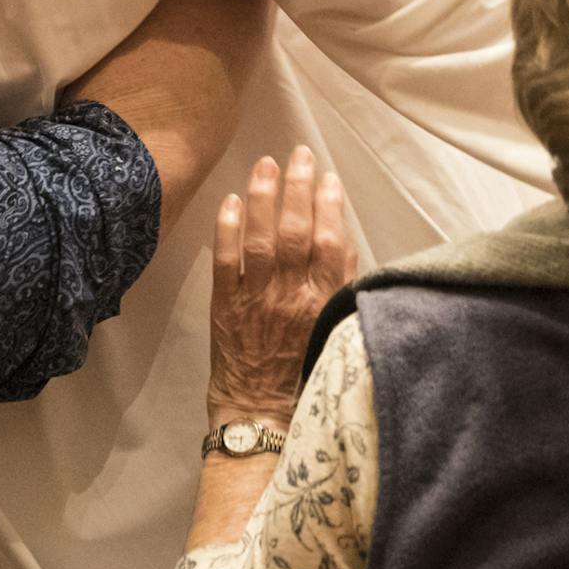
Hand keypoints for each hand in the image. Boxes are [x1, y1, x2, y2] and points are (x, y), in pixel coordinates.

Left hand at [207, 147, 354, 422]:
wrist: (261, 413)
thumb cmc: (304, 372)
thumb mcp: (336, 328)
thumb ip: (342, 285)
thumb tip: (341, 241)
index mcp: (325, 303)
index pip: (330, 243)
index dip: (330, 206)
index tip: (328, 177)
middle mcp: (292, 297)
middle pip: (297, 232)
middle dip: (298, 187)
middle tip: (298, 155)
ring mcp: (257, 299)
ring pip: (261, 239)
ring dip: (263, 198)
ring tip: (265, 165)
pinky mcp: (225, 306)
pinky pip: (226, 261)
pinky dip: (227, 229)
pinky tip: (230, 200)